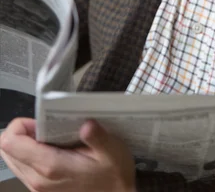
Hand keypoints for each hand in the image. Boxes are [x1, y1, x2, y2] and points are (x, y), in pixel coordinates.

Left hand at [0, 117, 135, 191]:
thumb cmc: (113, 173)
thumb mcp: (111, 150)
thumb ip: (97, 137)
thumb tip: (86, 124)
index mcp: (51, 166)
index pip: (10, 142)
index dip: (20, 125)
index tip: (42, 120)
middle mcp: (38, 179)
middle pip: (7, 150)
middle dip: (21, 132)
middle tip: (46, 127)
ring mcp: (37, 188)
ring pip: (12, 160)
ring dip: (24, 144)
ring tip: (50, 137)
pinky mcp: (40, 191)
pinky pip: (22, 169)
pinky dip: (29, 155)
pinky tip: (52, 150)